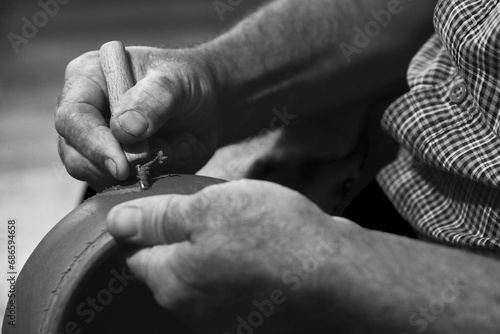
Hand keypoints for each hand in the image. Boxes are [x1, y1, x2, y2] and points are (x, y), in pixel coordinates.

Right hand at [55, 46, 218, 189]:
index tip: (122, 165)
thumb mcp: (176, 81)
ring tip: (177, 146)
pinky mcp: (117, 168)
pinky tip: (178, 153)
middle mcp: (85, 115)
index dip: (93, 144)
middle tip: (154, 159)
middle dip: (114, 166)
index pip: (72, 118)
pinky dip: (155, 177)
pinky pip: (125, 187)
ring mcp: (99, 145)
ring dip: (141, 171)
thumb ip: (152, 99)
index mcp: (87, 80)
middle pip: (75, 154)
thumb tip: (123, 129)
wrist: (208, 105)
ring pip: (99, 176)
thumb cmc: (186, 81)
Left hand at [106, 180, 348, 332]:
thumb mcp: (209, 207)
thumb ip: (158, 217)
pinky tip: (261, 251)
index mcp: (172, 281)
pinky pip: (228, 287)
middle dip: (183, 237)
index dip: (149, 225)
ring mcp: (222, 320)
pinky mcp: (249, 320)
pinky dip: (236, 268)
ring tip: (244, 229)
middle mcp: (190, 310)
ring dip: (212, 252)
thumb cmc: (274, 234)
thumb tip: (117, 222)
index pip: (137, 254)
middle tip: (216, 211)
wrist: (339, 275)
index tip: (171, 206)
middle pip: (169, 267)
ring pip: (201, 276)